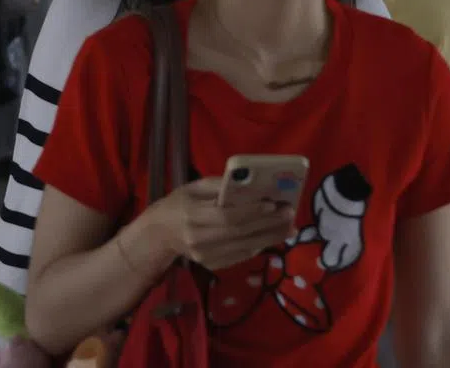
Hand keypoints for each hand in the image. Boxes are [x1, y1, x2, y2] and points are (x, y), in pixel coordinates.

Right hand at [143, 177, 296, 270]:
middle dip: (268, 223)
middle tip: (290, 214)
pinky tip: (272, 237)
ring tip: (290, 227)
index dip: (252, 211)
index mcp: (191, 215)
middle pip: (240, 233)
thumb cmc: (177, 204)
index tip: (273, 203)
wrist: (159, 234)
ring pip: (245, 247)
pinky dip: (259, 246)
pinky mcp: (212, 265)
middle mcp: (198, 239)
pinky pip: (241, 256)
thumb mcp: (193, 188)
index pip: (227, 215)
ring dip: (270, 237)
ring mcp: (205, 255)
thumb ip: (219, 186)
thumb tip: (251, 185)